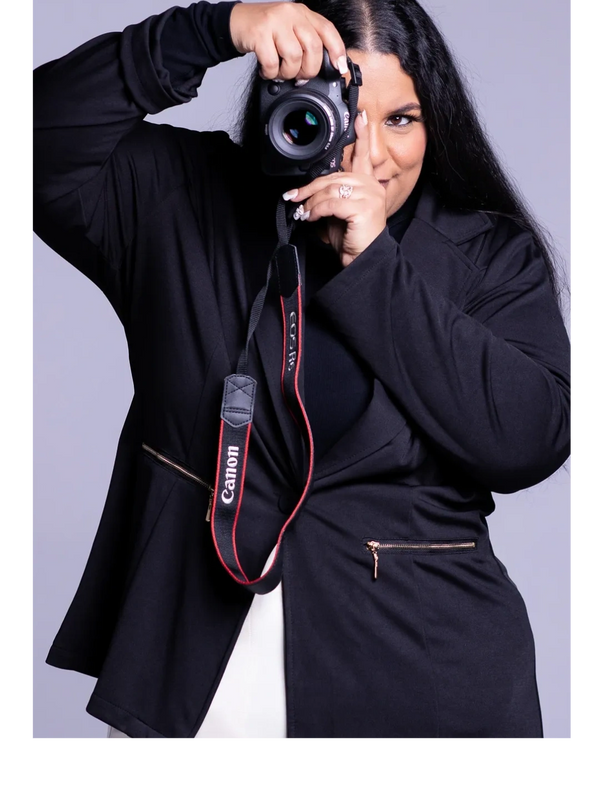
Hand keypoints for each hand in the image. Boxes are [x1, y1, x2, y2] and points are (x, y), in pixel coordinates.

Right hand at [229, 2, 347, 80]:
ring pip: (294, 56)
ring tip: (280, 72)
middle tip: (300, 76)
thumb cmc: (266, 31)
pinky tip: (266, 70)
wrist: (236, 23)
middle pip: (313, 47)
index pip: (327, 30)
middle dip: (309, 69)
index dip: (337, 50)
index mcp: (302, 13)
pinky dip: (270, 73)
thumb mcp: (290, 31)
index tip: (339, 67)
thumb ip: (306, 42)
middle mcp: (291, 14)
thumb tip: (325, 66)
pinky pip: (272, 62)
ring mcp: (275, 22)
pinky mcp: (259, 33)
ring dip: (287, 72)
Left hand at [284, 112, 387, 267]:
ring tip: (303, 212)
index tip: (360, 116)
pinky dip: (317, 210)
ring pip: (330, 189)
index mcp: (368, 184)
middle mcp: (371, 186)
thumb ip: (330, 197)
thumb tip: (308, 193)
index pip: (364, 156)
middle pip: (334, 176)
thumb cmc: (353, 239)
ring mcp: (369, 195)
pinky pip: (331, 202)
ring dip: (311, 202)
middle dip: (311, 187)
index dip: (362, 135)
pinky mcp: (363, 207)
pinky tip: (311, 217)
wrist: (363, 259)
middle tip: (295, 197)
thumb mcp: (338, 213)